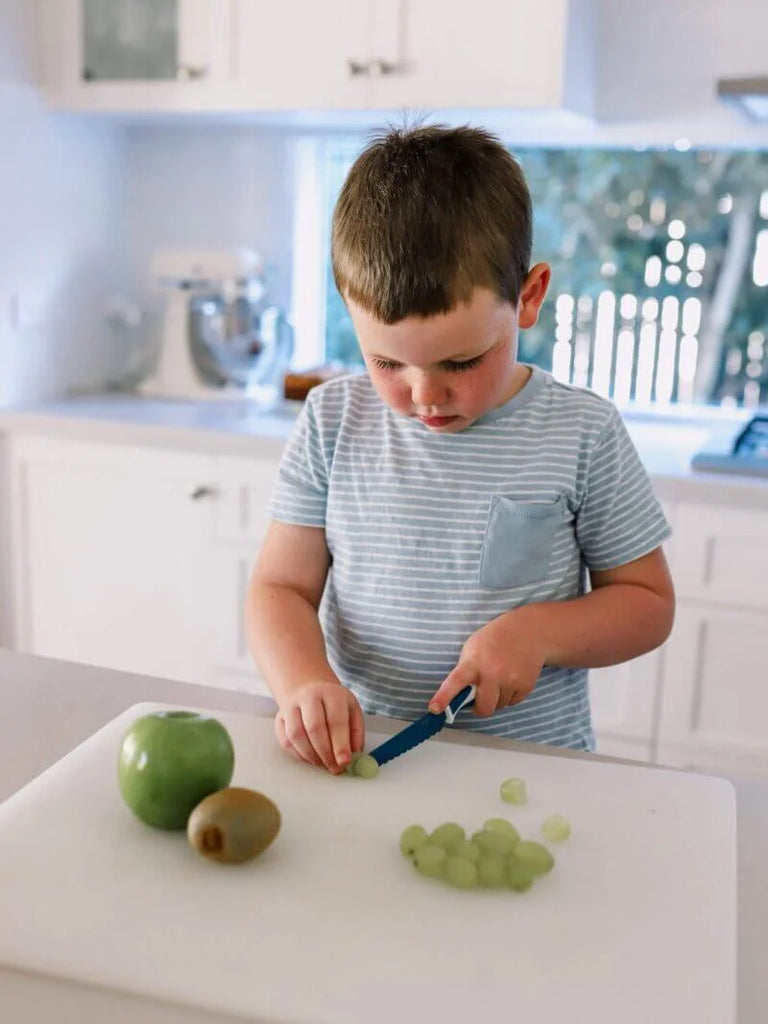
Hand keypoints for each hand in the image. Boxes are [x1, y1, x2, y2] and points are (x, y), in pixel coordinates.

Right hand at [275, 681, 364, 773]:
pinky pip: (286, 741)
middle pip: (314, 727)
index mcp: (331, 693)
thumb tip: (355, 754)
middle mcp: (309, 697)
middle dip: (326, 753)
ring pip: (297, 735)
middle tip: (335, 768)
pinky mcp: (280, 718)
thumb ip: (356, 732)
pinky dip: (299, 755)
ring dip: (311, 756)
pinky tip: (311, 758)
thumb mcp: (352, 711)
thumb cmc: (334, 704)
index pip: (335, 720)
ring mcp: (291, 707)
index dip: (340, 744)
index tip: (344, 761)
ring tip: (324, 763)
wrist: (310, 689)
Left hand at [428, 608, 545, 716]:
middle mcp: (493, 673)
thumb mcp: (473, 647)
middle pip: (483, 708)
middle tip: (479, 696)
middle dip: (480, 707)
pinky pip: (513, 702)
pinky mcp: (526, 685)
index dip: (444, 697)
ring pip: (499, 706)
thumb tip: (459, 694)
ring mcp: (511, 680)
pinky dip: (510, 695)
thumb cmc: (495, 637)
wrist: (528, 630)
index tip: (434, 709)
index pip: (455, 681)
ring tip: (499, 678)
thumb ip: (465, 669)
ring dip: (496, 698)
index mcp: (474, 662)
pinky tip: (511, 677)